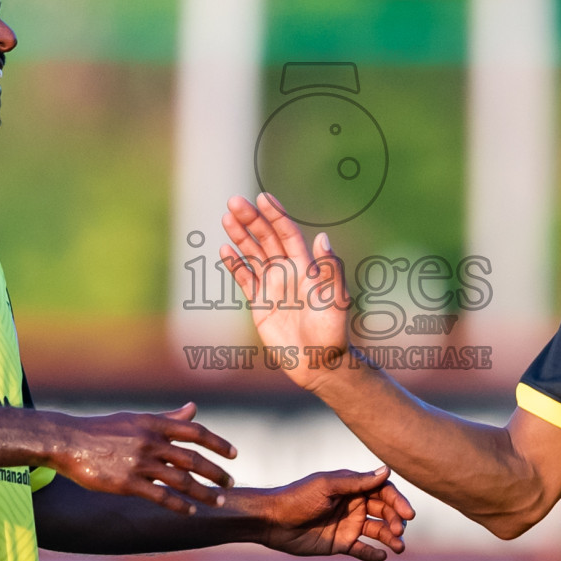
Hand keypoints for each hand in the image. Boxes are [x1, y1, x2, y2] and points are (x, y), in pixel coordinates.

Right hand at [49, 402, 236, 515]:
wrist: (68, 442)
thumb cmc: (104, 430)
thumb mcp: (138, 418)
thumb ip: (168, 418)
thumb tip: (193, 408)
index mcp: (154, 423)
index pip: (195, 432)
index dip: (218, 443)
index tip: (234, 455)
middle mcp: (151, 441)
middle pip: (193, 458)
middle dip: (216, 472)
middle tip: (230, 483)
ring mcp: (139, 463)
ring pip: (181, 480)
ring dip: (204, 492)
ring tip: (218, 501)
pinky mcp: (127, 483)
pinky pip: (161, 496)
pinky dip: (179, 505)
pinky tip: (191, 512)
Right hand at [221, 192, 354, 389]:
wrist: (319, 363)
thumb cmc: (332, 332)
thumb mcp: (336, 299)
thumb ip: (330, 269)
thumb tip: (324, 237)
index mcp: (305, 267)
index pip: (287, 233)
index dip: (275, 215)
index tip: (263, 197)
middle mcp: (287, 272)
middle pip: (266, 238)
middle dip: (251, 219)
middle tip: (234, 201)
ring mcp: (272, 287)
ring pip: (253, 254)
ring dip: (240, 236)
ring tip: (227, 217)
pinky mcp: (260, 304)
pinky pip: (245, 279)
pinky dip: (235, 265)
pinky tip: (225, 250)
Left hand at [248, 467, 415, 560]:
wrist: (272, 521)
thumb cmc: (298, 498)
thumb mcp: (327, 486)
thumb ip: (357, 481)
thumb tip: (386, 470)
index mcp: (353, 487)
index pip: (384, 492)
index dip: (398, 501)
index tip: (408, 514)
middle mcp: (354, 505)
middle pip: (384, 512)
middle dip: (395, 521)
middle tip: (399, 532)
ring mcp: (349, 525)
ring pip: (377, 531)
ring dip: (390, 538)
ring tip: (398, 547)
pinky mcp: (341, 543)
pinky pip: (363, 550)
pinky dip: (373, 554)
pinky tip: (381, 557)